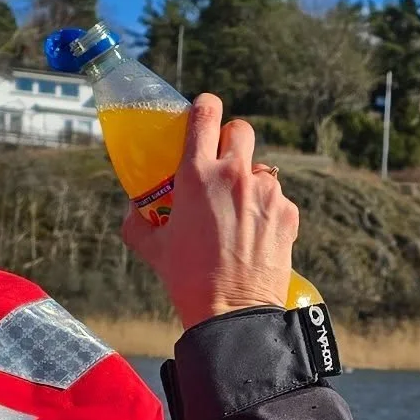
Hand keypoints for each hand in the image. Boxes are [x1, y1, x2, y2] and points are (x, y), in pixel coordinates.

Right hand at [121, 93, 297, 328]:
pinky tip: (255, 235)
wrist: (231, 312)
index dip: (205, 108)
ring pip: (260, 169)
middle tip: (222, 164)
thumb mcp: (152, 248)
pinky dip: (266, 210)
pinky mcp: (287, 212)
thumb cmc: (187, 279)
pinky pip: (276, 199)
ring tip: (238, 213)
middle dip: (231, 141)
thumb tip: (132, 211)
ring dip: (249, 183)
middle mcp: (234, 175)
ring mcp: (265, 192)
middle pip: (240, 129)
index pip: (205, 113)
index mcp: (197, 174)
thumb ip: (136, 222)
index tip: (203, 114)